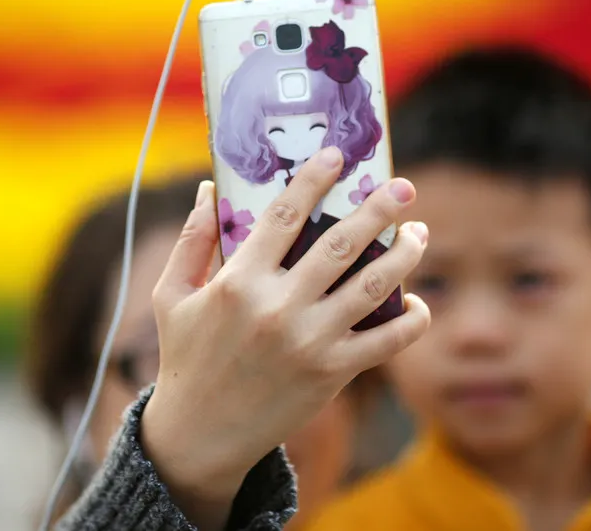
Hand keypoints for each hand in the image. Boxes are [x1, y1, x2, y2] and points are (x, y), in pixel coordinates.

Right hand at [142, 146, 429, 529]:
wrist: (201, 435)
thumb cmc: (186, 358)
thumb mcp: (172, 296)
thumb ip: (193, 240)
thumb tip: (211, 188)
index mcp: (239, 280)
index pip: (285, 214)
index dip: (315, 178)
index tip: (338, 155)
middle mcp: (279, 306)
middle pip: (342, 243)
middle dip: (379, 208)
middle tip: (404, 187)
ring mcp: (310, 341)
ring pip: (373, 285)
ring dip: (405, 254)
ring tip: (419, 233)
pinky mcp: (332, 374)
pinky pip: (386, 341)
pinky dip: (411, 319)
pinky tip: (417, 302)